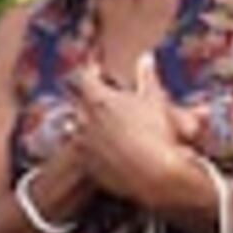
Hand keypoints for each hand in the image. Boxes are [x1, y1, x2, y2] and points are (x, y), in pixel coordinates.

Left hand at [64, 54, 204, 209]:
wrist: (156, 174)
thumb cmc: (156, 133)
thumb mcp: (155, 99)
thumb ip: (147, 76)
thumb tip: (146, 58)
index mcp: (99, 100)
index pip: (85, 77)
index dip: (92, 71)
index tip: (98, 70)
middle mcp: (84, 121)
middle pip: (79, 103)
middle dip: (89, 98)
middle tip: (103, 98)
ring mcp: (84, 145)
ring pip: (75, 129)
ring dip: (85, 124)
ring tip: (98, 124)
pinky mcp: (89, 167)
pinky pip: (83, 153)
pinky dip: (89, 148)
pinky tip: (104, 149)